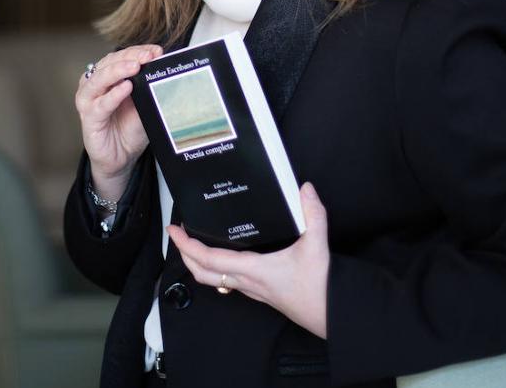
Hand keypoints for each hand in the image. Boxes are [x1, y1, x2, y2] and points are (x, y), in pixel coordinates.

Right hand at [74, 44, 163, 198]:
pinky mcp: (89, 118)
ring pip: (100, 79)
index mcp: (107, 77)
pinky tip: (126, 88)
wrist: (121, 157)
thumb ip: (147, 87)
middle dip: (130, 57)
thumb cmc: (129, 128)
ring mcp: (89, 101)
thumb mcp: (143, 104)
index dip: (138, 51)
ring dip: (118, 70)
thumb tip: (162, 68)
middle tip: (148, 56)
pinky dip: (113, 95)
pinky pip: (100, 104)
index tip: (156, 51)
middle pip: (109, 63)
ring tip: (135, 67)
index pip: (121, 57)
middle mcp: (95, 85)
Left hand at [167, 182, 330, 338]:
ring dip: (198, 264)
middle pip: (202, 274)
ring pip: (214, 280)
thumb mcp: (317, 245)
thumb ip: (313, 215)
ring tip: (194, 244)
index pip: (210, 260)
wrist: (331, 315)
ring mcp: (252, 290)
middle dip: (185, 255)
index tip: (174, 232)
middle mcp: (247, 282)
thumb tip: (306, 189)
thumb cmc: (320, 287)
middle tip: (177, 236)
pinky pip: (229, 282)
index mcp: (253, 270)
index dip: (188, 246)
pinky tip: (225, 258)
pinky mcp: (260, 293)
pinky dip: (217, 269)